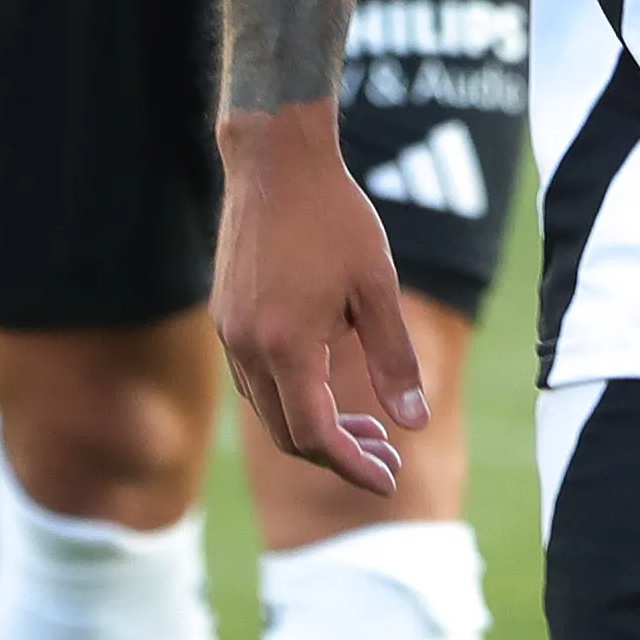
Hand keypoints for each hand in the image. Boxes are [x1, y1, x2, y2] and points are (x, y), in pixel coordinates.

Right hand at [212, 107, 430, 495]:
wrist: (275, 159)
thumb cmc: (334, 217)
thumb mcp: (377, 287)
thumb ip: (395, 358)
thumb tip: (414, 423)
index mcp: (287, 345)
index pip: (314, 436)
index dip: (352, 467)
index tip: (389, 480)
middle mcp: (248, 347)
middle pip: (287, 434)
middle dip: (339, 455)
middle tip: (388, 456)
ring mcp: (230, 333)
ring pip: (268, 410)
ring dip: (315, 428)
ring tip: (368, 426)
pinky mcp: (225, 317)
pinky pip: (255, 380)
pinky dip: (292, 398)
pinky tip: (327, 383)